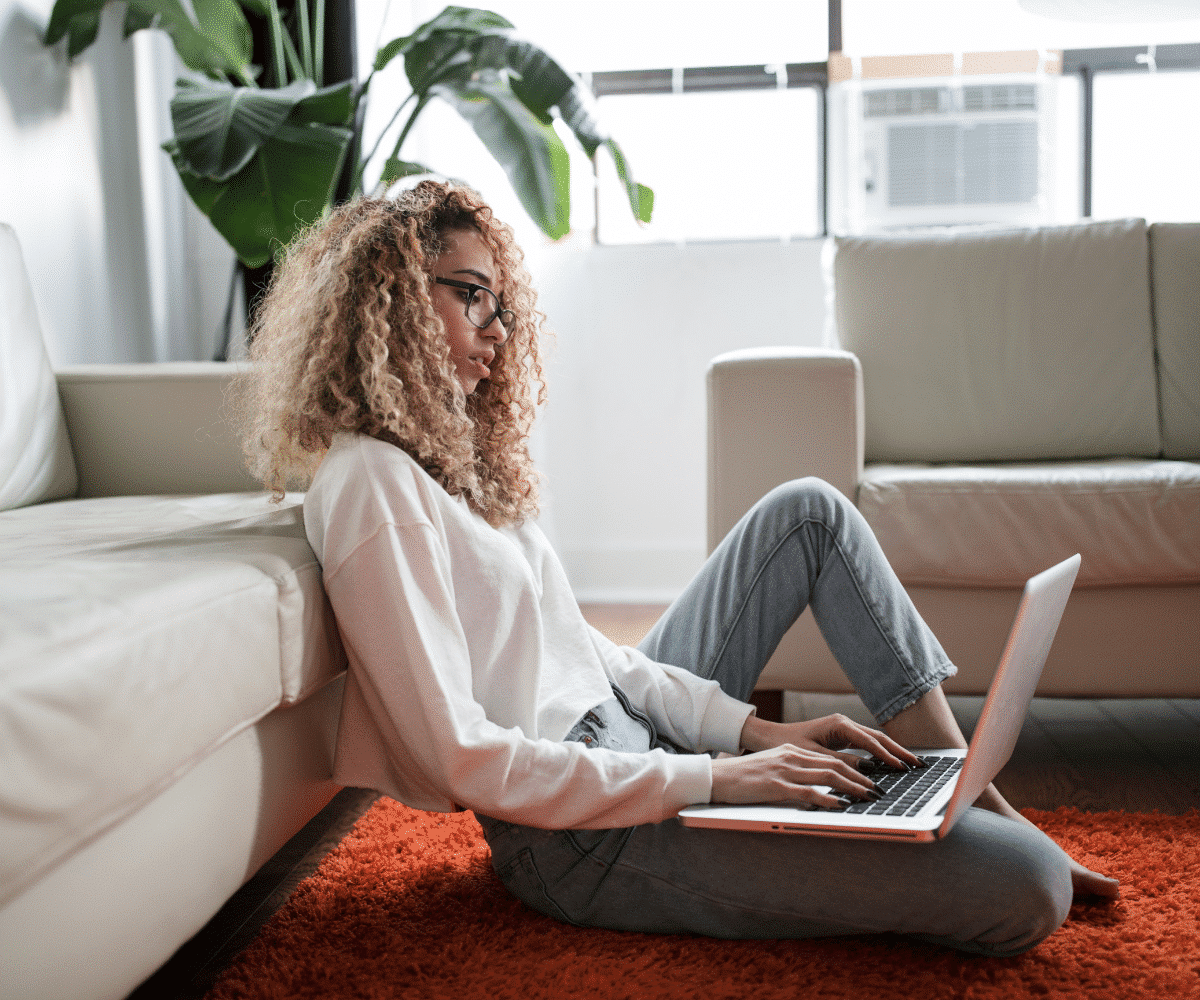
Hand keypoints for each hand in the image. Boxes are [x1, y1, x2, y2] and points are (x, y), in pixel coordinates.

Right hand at [710, 743, 882, 807]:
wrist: (717, 777)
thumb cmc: (742, 777)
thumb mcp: (772, 768)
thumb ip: (794, 773)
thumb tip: (817, 788)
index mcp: (792, 751)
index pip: (830, 758)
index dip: (854, 769)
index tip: (870, 780)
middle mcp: (791, 757)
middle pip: (834, 765)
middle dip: (861, 778)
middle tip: (879, 790)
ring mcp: (784, 770)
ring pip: (827, 776)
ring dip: (852, 788)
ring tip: (869, 797)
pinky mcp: (776, 786)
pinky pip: (808, 792)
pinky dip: (828, 799)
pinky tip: (841, 805)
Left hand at [740, 712, 923, 772]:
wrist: (771, 737)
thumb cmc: (788, 745)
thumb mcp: (814, 756)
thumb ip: (841, 763)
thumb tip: (867, 770)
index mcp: (839, 724)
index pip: (870, 741)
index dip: (887, 756)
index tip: (902, 768)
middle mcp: (845, 723)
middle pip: (879, 738)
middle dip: (899, 751)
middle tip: (918, 765)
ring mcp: (844, 729)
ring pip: (875, 740)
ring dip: (893, 752)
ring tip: (912, 765)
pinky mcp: (842, 736)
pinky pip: (867, 745)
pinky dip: (881, 753)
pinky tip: (891, 764)